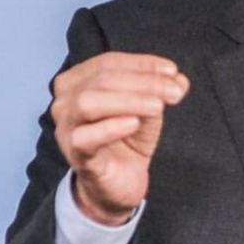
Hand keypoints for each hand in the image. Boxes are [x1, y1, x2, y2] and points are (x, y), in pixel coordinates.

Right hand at [51, 52, 189, 225]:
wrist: (120, 181)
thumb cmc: (128, 138)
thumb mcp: (149, 107)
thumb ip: (162, 89)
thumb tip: (178, 80)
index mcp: (78, 81)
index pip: (108, 62)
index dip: (142, 64)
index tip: (172, 71)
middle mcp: (65, 101)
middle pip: (102, 79)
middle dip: (144, 82)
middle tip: (174, 92)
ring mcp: (66, 127)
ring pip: (89, 102)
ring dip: (129, 101)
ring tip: (157, 107)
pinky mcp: (74, 153)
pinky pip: (86, 136)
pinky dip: (112, 126)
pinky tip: (134, 123)